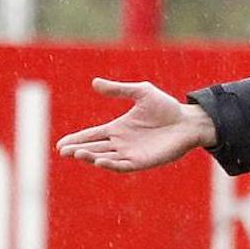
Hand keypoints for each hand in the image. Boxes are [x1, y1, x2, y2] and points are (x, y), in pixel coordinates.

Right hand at [55, 77, 215, 172]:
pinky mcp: (142, 162)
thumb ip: (119, 90)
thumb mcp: (142, 92)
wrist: (189, 121)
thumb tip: (94, 83)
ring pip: (104, 158)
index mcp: (118, 129)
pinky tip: (100, 161)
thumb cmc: (167, 107)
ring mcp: (130, 154)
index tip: (60, 144)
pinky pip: (122, 166)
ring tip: (77, 153)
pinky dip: (110, 164)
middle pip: (94, 148)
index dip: (76, 139)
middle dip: (78, 150)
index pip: (91, 135)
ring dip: (90, 157)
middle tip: (63, 151)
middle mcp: (121, 143)